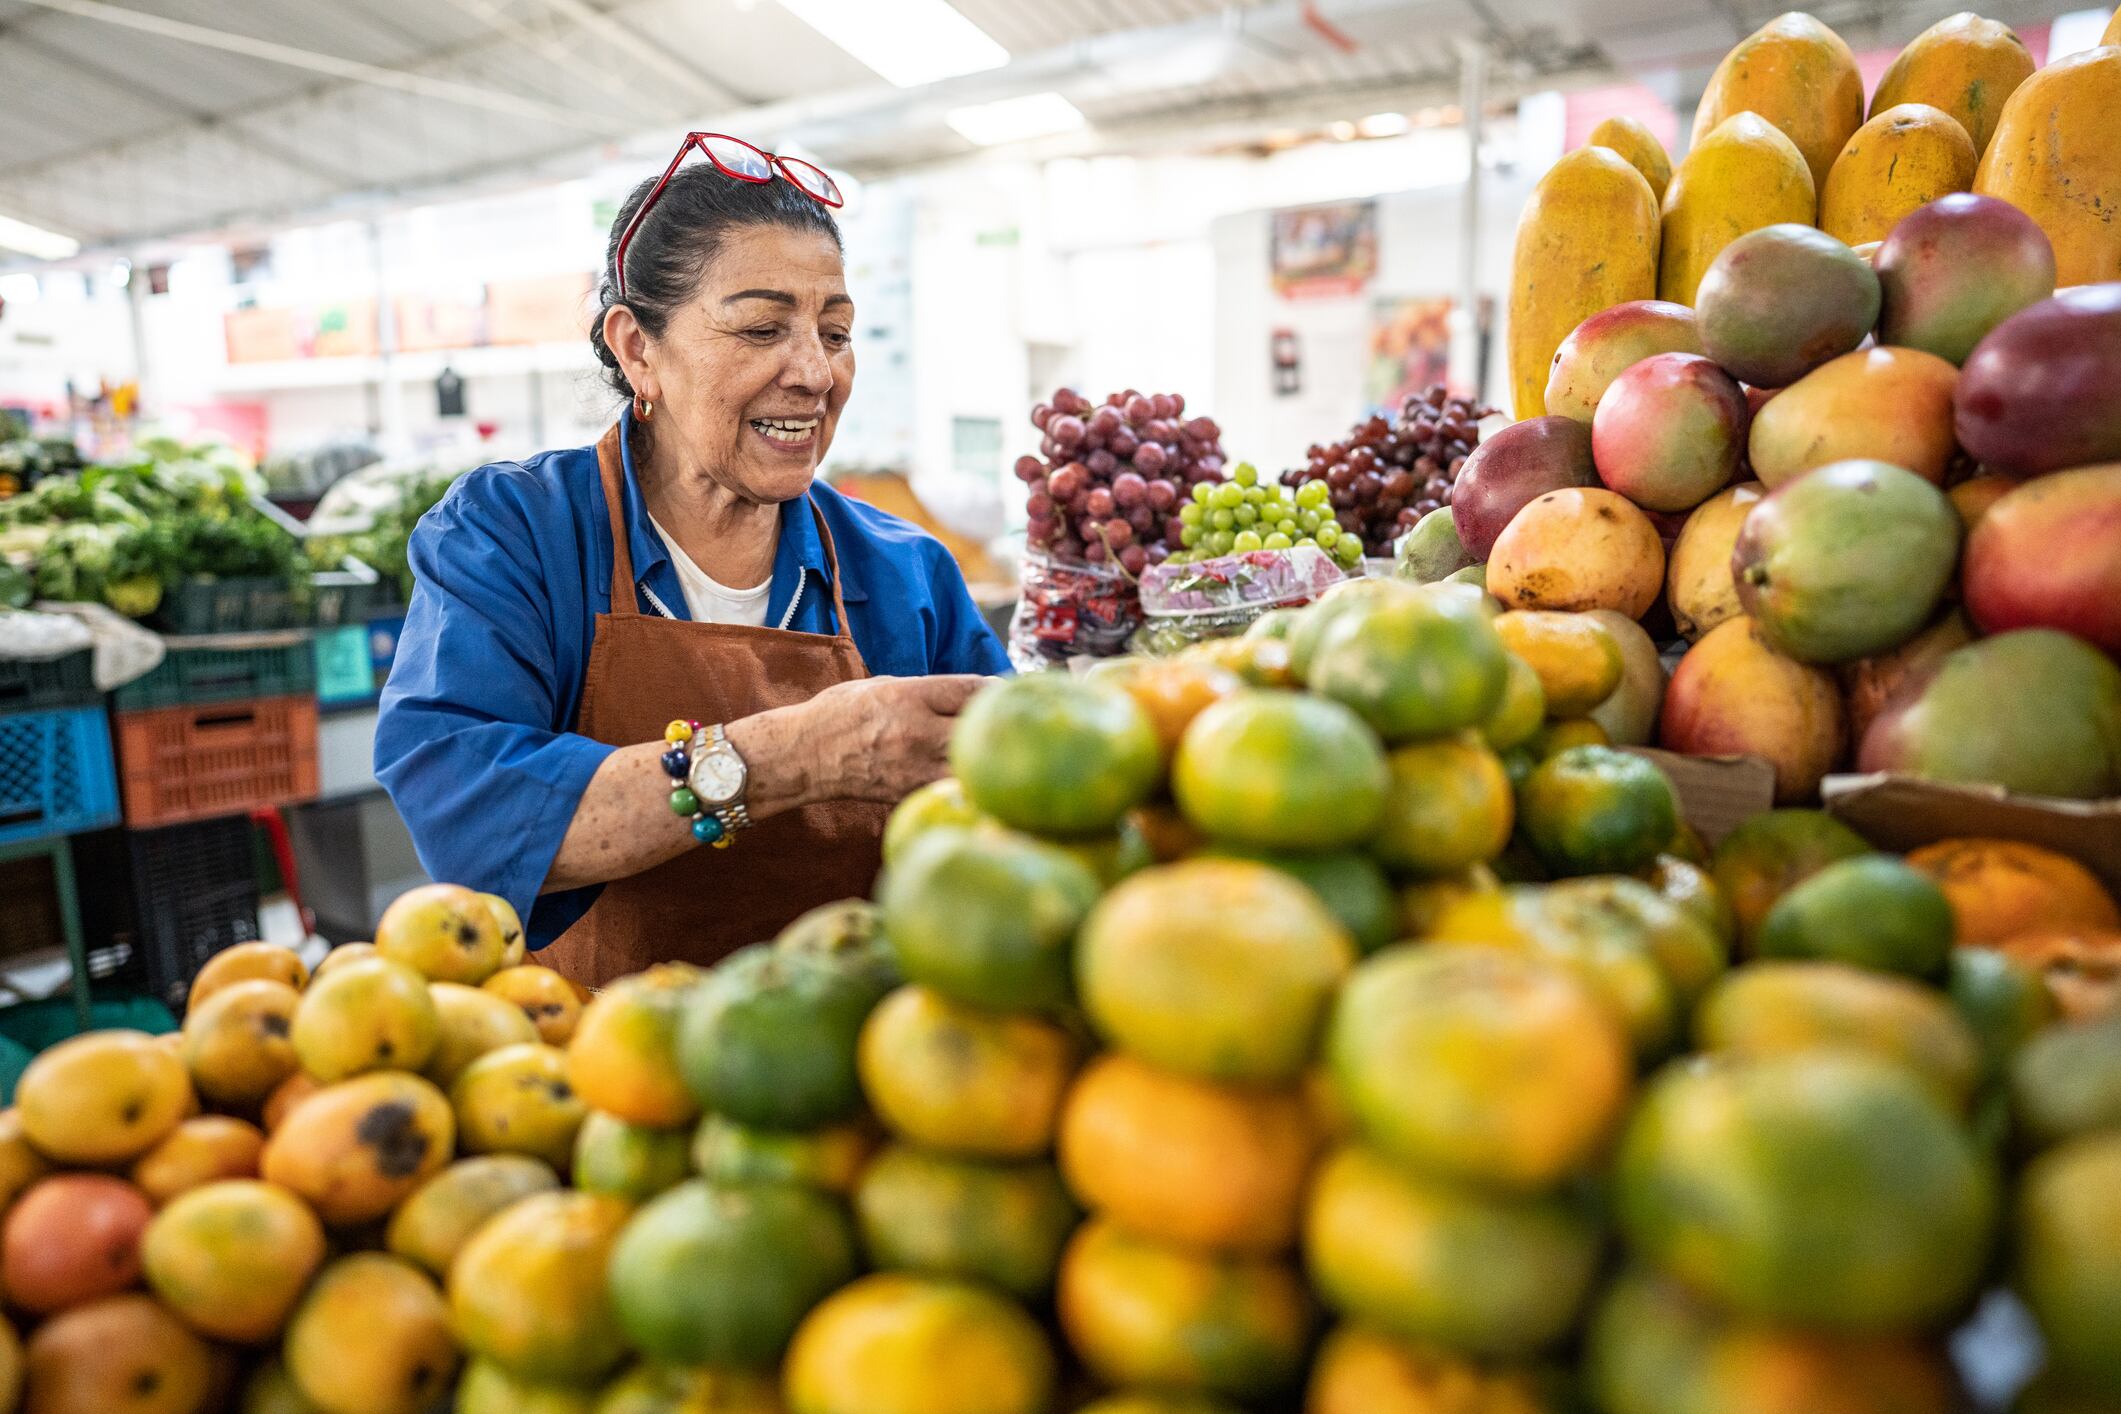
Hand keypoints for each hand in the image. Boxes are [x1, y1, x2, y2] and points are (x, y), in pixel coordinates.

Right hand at [729, 674, 992, 810]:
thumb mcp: (884, 684)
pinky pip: (952, 787)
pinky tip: (973, 773)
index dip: (997, 690)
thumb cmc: (842, 713)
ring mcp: (914, 767)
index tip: (1008, 692)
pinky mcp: (911, 793)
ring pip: (972, 763)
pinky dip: (967, 780)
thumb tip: (973, 695)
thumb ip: (929, 690)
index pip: (972, 689)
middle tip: (1010, 720)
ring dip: (988, 755)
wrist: (804, 755)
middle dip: (1000, 722)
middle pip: (980, 727)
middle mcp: (916, 731)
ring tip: (997, 749)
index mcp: (909, 696)